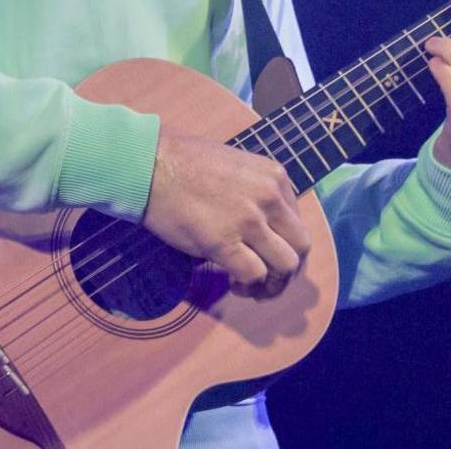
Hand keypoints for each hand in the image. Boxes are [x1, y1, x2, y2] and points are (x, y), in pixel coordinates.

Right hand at [141, 129, 309, 297]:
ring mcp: (249, 220)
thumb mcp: (236, 167)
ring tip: (251, 286)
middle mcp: (270, 197)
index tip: (268, 254)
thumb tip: (263, 227)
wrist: (150, 164)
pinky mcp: (224, 242)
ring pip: (285, 265)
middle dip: (287, 269)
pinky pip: (254, 274)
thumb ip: (257, 193)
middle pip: (301, 247)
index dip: (285, 245)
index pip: (298, 222)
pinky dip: (249, 285)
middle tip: (267, 278)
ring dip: (272, 283)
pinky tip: (234, 284)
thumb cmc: (184, 163)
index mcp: (275, 177)